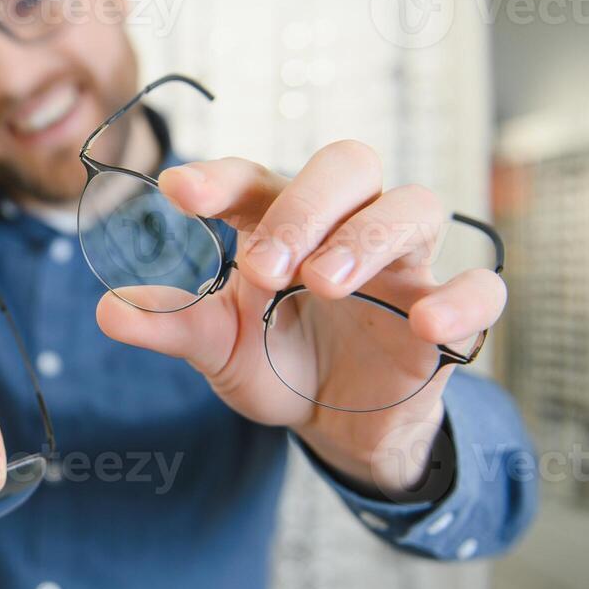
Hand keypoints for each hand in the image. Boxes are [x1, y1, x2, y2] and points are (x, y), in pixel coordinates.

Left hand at [95, 140, 506, 496]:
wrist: (336, 423)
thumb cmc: (278, 358)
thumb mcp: (218, 348)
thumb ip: (172, 325)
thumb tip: (107, 309)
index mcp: (282, 221)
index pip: (255, 179)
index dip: (220, 178)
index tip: (176, 192)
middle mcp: (347, 225)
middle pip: (348, 166)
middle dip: (305, 205)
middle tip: (263, 263)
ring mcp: (404, 265)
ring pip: (414, 206)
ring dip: (368, 236)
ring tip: (322, 281)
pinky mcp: (447, 315)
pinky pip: (481, 287)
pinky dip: (462, 297)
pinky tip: (427, 322)